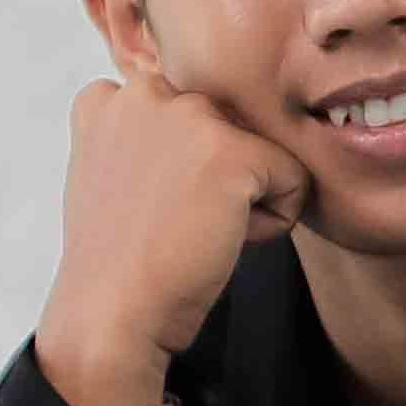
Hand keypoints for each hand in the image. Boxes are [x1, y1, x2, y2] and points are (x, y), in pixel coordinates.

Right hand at [34, 60, 308, 405]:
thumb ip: (145, 136)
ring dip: (244, 198)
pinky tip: (221, 240)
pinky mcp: (231, 152)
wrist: (112, 313)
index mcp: (110, 97)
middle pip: (232, 131)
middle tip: (172, 223)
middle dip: (217, 180)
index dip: (186, 171)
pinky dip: (273, 223)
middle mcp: (146, 92)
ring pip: (263, 154)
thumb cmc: (119, 260)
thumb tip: (201, 132)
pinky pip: (295, 181)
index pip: (193, 117)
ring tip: (193, 229)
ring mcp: (188, 117)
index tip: (148, 208)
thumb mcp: (112, 175)